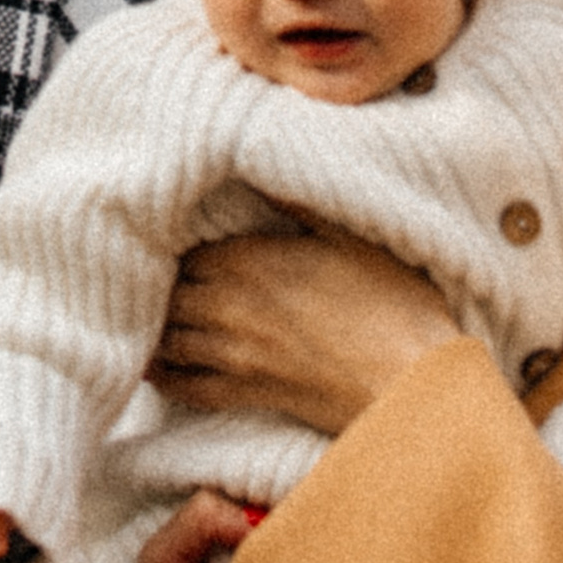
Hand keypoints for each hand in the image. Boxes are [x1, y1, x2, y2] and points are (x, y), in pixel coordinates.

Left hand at [151, 230, 457, 435]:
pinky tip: (154, 369)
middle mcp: (228, 306)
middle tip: (159, 279)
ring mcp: (233, 354)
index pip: (186, 251)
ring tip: (150, 317)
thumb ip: (296, 203)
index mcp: (249, 261)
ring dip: (158, 327)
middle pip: (169, 293)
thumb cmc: (394, 305)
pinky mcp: (246, 393)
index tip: (180, 243)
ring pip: (169, 338)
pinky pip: (187, 387)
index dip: (181, 247)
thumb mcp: (350, 237)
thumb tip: (258, 169)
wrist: (412, 381)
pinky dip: (165, 377)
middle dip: (163, 286)